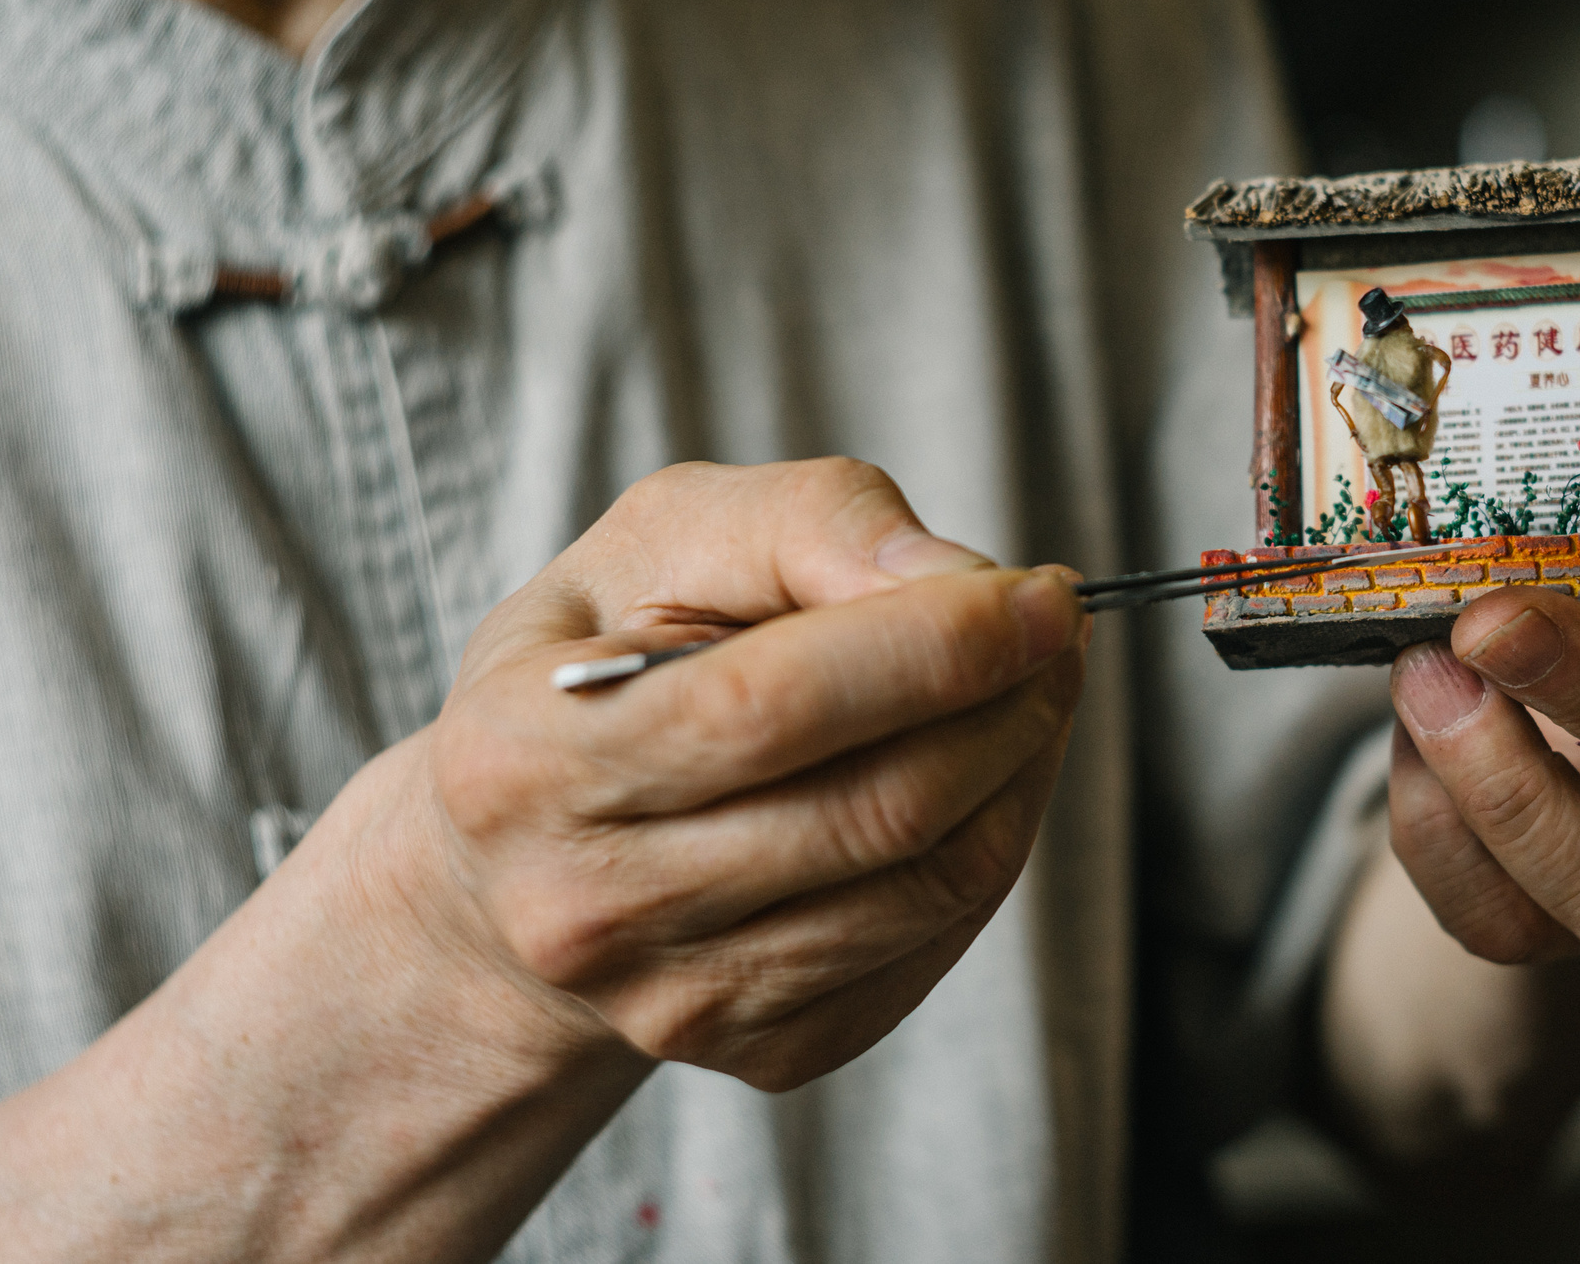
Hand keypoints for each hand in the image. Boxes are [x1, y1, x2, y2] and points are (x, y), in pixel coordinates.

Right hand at [407, 459, 1086, 1089]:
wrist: (521, 857)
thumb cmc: (606, 661)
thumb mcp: (663, 539)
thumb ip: (810, 525)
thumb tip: (959, 580)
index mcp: (531, 759)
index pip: (771, 707)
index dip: (935, 646)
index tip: (1042, 594)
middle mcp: (588, 907)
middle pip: (877, 809)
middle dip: (1009, 702)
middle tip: (1058, 632)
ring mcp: (675, 1003)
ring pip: (929, 884)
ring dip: (1023, 769)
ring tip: (1032, 689)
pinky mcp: (761, 1055)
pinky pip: (933, 946)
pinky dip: (993, 843)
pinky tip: (982, 776)